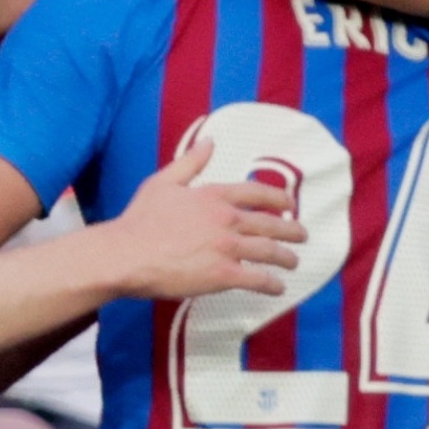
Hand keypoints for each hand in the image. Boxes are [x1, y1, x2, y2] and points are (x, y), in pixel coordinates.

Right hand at [93, 134, 307, 300]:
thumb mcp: (163, 182)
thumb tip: (209, 141)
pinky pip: (257, 279)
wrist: (126, 254)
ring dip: (286, 258)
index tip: (290, 203)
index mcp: (213, 196)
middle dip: (291, 230)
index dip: (278, 197)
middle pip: (270, 223)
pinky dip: (271, 284)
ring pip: (269, 252)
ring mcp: (227, 247)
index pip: (256, 193)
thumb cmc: (139, 220)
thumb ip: (190, 163)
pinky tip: (278, 287)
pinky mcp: (223, 275)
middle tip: (302, 235)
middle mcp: (226, 219)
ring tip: (293, 262)